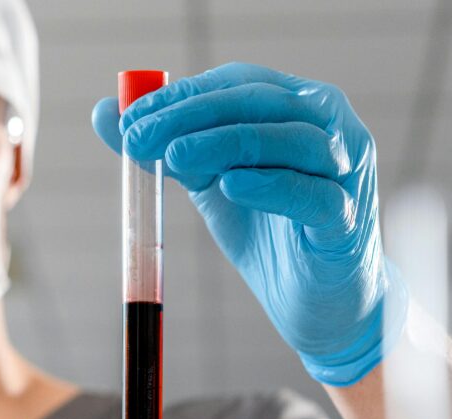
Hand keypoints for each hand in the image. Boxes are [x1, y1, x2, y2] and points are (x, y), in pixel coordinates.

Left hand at [92, 62, 407, 385]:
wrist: (314, 302)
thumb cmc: (268, 233)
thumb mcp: (208, 183)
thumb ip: (164, 146)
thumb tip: (104, 112)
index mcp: (297, 107)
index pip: (237, 83)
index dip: (182, 96)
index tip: (130, 118)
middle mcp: (330, 127)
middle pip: (260, 103)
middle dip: (192, 117)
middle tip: (139, 138)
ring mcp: (346, 171)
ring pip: (290, 140)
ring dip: (227, 143)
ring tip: (175, 158)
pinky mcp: (347, 220)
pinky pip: (313, 195)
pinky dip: (271, 186)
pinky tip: (231, 187)